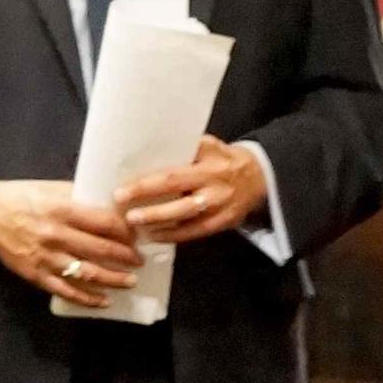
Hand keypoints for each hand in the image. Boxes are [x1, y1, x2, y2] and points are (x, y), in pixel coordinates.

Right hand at [0, 178, 140, 299]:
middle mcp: (56, 234)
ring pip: (87, 273)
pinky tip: (103, 300)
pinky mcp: (35, 274)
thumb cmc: (22, 196)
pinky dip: (87, 298)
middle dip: (126, 258)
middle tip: (140, 261)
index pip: (104, 223)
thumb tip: (111, 206)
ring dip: (112, 280)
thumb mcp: (52, 188)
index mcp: (62, 209)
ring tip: (129, 282)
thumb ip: (79, 197)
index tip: (138, 236)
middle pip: (100, 250)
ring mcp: (46, 257)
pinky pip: (65, 290)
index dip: (126, 232)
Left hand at [116, 138, 268, 243]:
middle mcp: (213, 181)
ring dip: (156, 218)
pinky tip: (153, 236)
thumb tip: (145, 151)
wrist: (261, 177)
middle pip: (175, 187)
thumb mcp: (209, 147)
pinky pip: (194, 232)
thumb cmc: (224, 160)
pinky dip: (172, 235)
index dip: (148, 179)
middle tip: (121, 202)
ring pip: (184, 214)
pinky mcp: (222, 222)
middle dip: (146, 194)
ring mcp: (219, 204)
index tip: (122, 185)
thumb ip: (185, 150)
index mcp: (208, 159)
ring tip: (133, 222)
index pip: (174, 168)